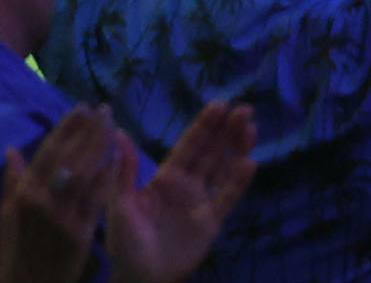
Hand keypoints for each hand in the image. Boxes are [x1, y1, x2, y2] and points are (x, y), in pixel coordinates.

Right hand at [0, 107, 123, 282]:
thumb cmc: (17, 249)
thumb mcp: (7, 213)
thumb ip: (12, 180)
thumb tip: (11, 149)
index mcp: (23, 191)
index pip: (49, 151)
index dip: (67, 128)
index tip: (82, 108)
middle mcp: (42, 198)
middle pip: (69, 156)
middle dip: (88, 130)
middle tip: (105, 109)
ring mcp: (62, 215)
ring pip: (84, 173)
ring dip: (101, 147)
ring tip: (113, 125)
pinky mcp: (79, 232)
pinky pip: (95, 200)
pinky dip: (106, 177)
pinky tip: (117, 160)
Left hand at [109, 104, 260, 282]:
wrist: (140, 276)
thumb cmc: (125, 241)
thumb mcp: (120, 202)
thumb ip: (124, 169)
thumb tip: (119, 131)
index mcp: (165, 176)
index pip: (188, 145)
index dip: (204, 126)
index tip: (219, 105)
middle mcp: (187, 185)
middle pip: (211, 152)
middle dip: (226, 131)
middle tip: (245, 109)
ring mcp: (201, 203)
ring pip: (223, 170)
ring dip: (237, 149)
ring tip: (251, 128)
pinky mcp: (211, 223)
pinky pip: (227, 199)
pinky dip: (238, 182)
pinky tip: (250, 163)